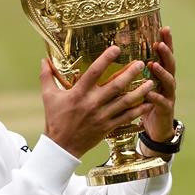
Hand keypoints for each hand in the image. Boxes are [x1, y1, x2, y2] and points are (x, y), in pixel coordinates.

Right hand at [40, 46, 154, 158]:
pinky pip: (126, 117)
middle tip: (142, 63)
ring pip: (125, 102)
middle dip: (130, 73)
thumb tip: (43, 59)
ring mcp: (101, 116)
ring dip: (139, 91)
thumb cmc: (54, 119)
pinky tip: (148, 103)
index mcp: (78, 94)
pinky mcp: (107, 127)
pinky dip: (138, 111)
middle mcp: (92, 103)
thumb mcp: (48, 96)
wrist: (61, 146)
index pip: (93, 72)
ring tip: (151, 81)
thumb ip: (47, 77)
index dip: (105, 59)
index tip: (116, 48)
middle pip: (115, 86)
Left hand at [140, 26, 176, 154]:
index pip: (164, 55)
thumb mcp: (141, 86)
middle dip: (167, 52)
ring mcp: (168, 96)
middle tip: (160, 42)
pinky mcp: (165, 110)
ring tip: (154, 64)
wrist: (156, 129)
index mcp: (160, 75)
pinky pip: (162, 102)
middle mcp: (167, 83)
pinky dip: (156, 97)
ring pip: (169, 81)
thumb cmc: (146, 104)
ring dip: (162, 72)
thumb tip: (121, 55)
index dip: (165, 42)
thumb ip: (136, 72)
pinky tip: (149, 93)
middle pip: (170, 64)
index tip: (163, 28)